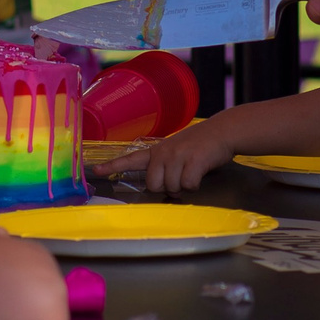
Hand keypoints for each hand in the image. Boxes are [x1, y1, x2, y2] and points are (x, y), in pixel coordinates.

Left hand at [102, 120, 238, 193]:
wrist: (223, 131)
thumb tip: (162, 188)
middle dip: (167, 188)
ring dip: (183, 187)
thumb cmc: (201, 145)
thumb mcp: (177, 150)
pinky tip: (200, 173)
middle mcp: (164, 152)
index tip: (96, 171)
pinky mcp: (193, 160)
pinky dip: (195, 185)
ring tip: (193, 172)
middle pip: (153, 185)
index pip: (131, 159)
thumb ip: (165, 166)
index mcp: (157, 151)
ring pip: (171, 187)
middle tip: (180, 179)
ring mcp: (177, 155)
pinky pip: (188, 184)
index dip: (113, 166)